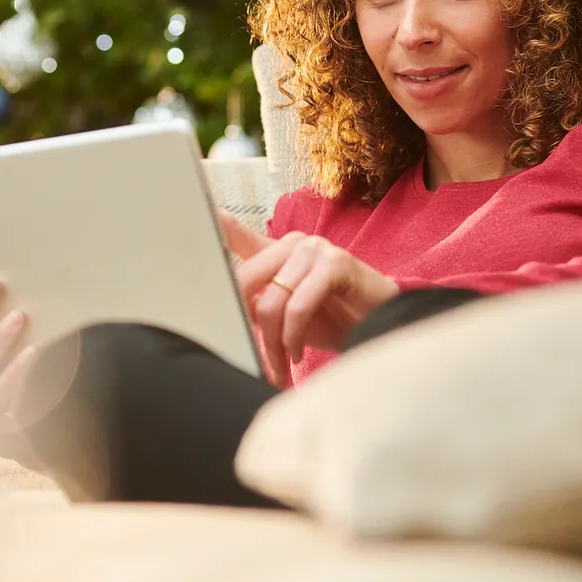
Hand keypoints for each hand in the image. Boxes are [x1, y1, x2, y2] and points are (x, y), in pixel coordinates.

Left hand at [218, 212, 400, 367]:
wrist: (381, 327)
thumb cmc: (332, 320)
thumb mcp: (286, 313)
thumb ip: (256, 303)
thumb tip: (226, 309)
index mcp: (275, 250)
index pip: (236, 235)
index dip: (215, 225)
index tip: (200, 214)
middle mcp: (292, 242)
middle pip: (246, 284)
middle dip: (250, 330)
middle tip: (262, 363)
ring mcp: (314, 249)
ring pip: (271, 302)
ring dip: (274, 345)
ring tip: (283, 367)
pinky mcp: (336, 263)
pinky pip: (298, 305)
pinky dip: (295, 336)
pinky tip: (300, 353)